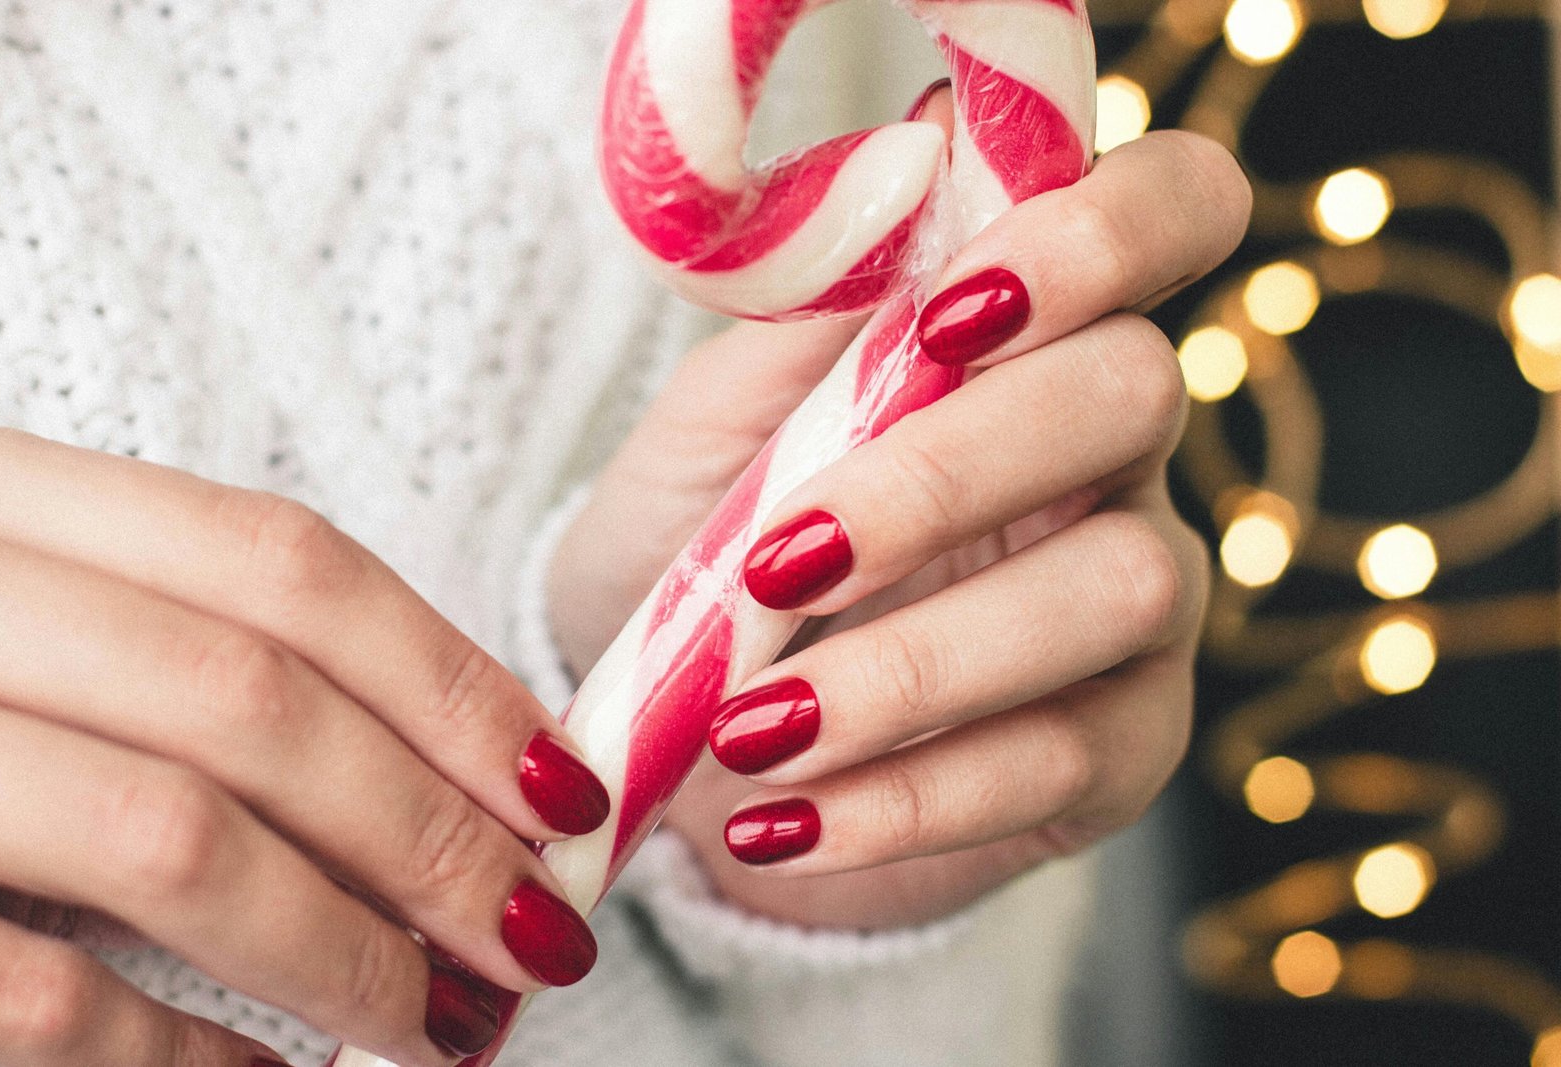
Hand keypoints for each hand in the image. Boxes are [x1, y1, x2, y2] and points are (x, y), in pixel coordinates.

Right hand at [0, 432, 608, 1066]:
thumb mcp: (27, 624)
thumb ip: (191, 661)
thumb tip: (460, 774)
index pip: (285, 567)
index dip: (450, 681)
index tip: (561, 789)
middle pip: (251, 699)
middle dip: (429, 833)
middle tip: (536, 938)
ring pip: (165, 836)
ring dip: (342, 950)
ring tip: (440, 1023)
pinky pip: (33, 991)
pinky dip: (180, 1057)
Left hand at [550, 125, 1249, 928]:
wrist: (680, 740)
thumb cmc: (703, 555)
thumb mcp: (713, 433)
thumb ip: (804, 317)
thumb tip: (913, 153)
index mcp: (1027, 342)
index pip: (1167, 216)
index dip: (1103, 232)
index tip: (952, 306)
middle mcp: (1112, 459)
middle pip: (1134, 395)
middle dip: (948, 473)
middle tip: (780, 560)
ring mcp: (1135, 610)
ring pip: (1115, 592)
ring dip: (915, 662)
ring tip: (751, 725)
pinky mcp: (1119, 753)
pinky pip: (1057, 763)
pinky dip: (903, 798)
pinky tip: (780, 823)